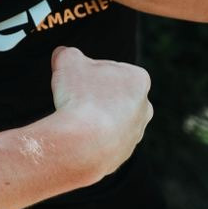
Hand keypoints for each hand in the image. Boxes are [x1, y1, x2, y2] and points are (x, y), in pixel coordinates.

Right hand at [48, 46, 152, 185]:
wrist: (83, 144)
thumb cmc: (80, 97)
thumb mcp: (67, 60)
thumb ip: (67, 53)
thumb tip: (63, 53)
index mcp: (138, 80)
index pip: (110, 68)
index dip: (88, 71)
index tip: (75, 78)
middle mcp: (144, 108)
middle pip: (112, 94)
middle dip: (94, 95)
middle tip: (73, 97)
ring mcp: (135, 134)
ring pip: (109, 120)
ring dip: (92, 118)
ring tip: (72, 119)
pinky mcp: (122, 155)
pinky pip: (102, 142)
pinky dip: (89, 138)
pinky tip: (76, 137)